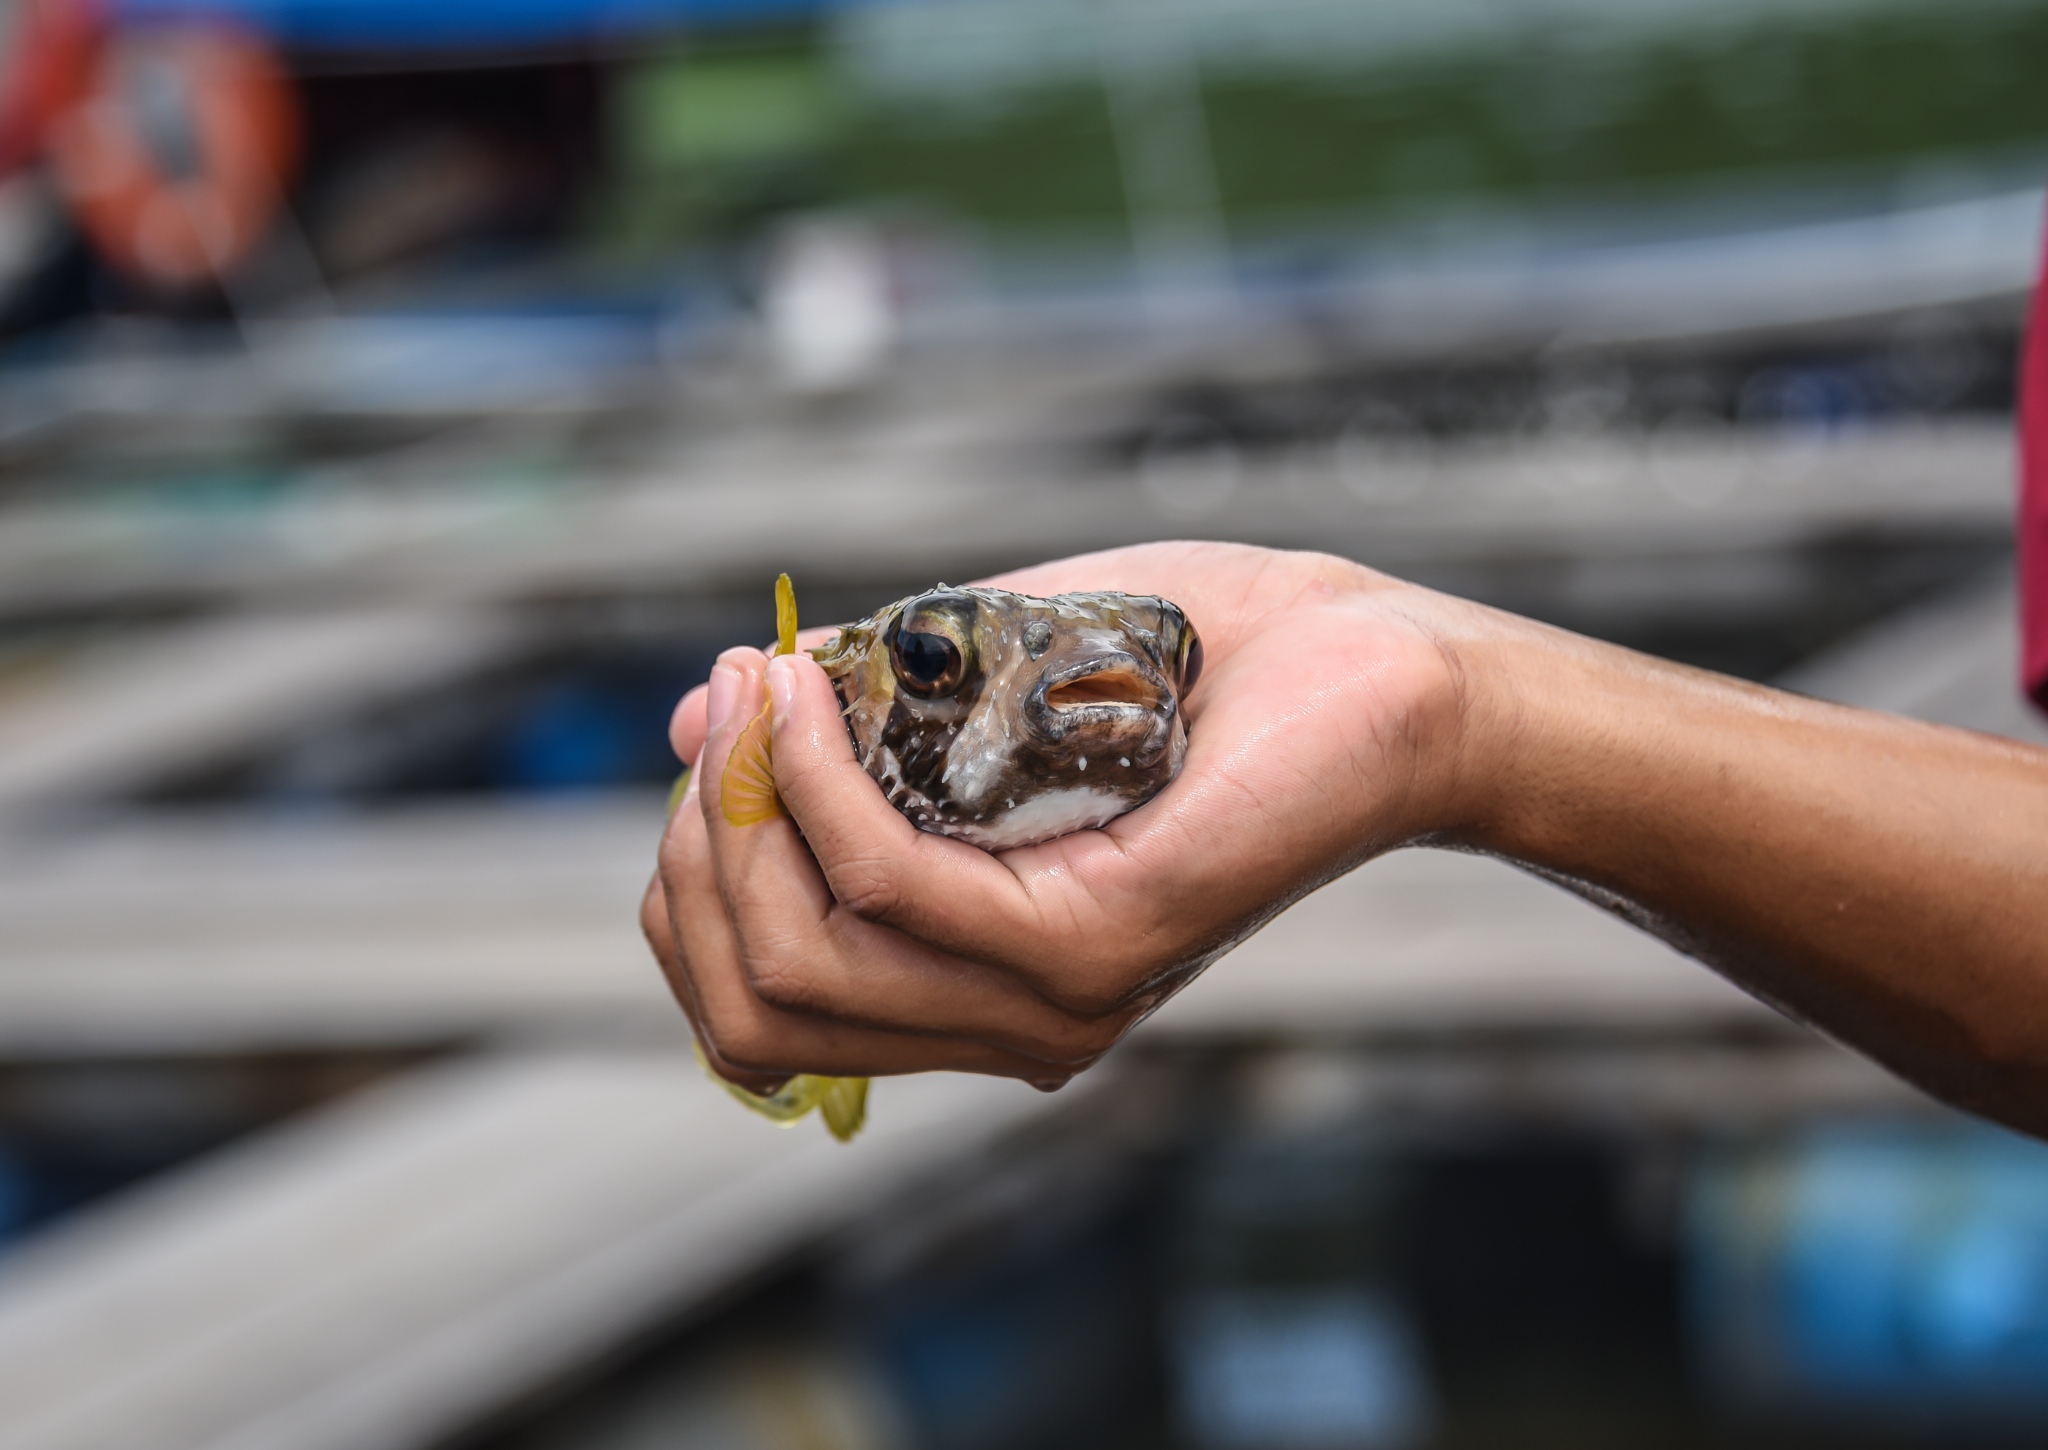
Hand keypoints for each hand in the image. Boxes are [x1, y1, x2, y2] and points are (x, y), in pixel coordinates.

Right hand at [642, 542, 1486, 1088]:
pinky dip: (816, 784)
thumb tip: (689, 732)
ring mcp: (1051, 1000)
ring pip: (802, 960)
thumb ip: (843, 730)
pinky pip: (888, 883)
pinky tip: (807, 698)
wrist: (1361, 667)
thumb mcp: (970, 698)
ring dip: (740, 810)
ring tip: (759, 688)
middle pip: (753, 1007)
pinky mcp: (1095, 946)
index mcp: (974, 991)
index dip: (691, 889)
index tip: (708, 751)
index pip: (756, 1015)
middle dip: (694, 859)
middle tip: (725, 718)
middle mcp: (1007, 1022)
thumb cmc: (1173, 674)